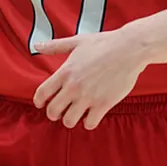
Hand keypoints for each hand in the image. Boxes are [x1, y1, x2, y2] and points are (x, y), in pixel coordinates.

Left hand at [33, 30, 148, 129]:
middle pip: (53, 111)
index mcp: (65, 72)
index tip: (42, 104)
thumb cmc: (104, 43)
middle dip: (54, 113)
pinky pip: (89, 124)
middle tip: (60, 111)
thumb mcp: (77, 42)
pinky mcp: (103, 104)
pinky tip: (92, 115)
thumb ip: (55, 46)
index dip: (39, 102)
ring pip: (69, 121)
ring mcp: (88, 97)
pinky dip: (89, 122)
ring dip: (70, 119)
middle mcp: (73, 87)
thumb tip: (36, 45)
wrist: (130, 49)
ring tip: (76, 114)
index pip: (42, 94)